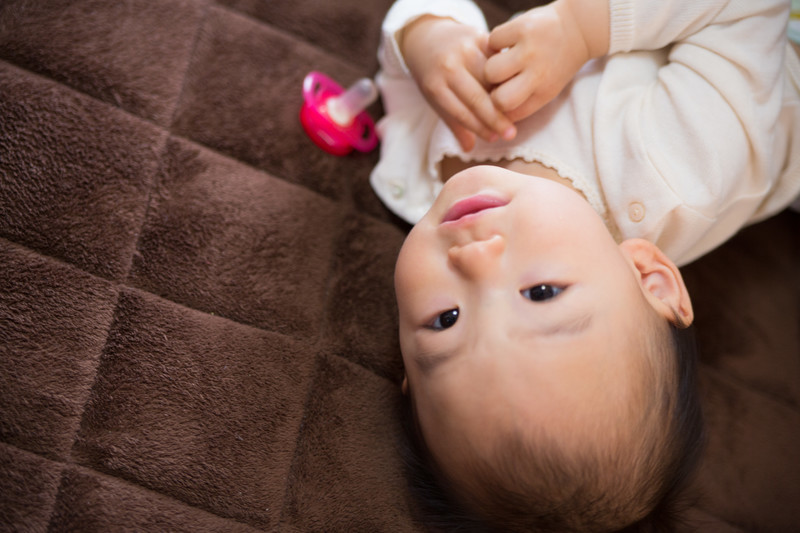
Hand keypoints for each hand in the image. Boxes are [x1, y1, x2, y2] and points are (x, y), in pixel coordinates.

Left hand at [400, 16, 515, 150]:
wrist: (427, 37)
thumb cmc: (432, 75)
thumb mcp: (435, 99)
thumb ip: (454, 123)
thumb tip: (469, 149)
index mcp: (435, 86)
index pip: (461, 112)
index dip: (479, 128)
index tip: (494, 139)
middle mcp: (449, 66)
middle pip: (478, 97)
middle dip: (496, 118)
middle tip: (511, 134)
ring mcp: (465, 49)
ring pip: (492, 78)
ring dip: (506, 97)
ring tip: (515, 114)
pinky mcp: (479, 36)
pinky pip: (498, 59)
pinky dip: (507, 74)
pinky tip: (515, 89)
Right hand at [485, 0, 606, 122]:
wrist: (578, 27)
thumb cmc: (556, 64)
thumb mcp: (546, 90)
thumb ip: (522, 104)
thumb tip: (491, 114)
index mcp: (545, 92)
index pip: (510, 113)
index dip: (500, 108)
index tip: (501, 98)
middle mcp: (539, 73)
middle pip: (498, 98)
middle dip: (494, 90)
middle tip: (500, 79)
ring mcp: (530, 49)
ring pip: (490, 70)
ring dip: (491, 65)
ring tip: (503, 60)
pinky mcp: (522, 27)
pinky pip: (492, 41)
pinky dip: (495, 41)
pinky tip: (506, 42)